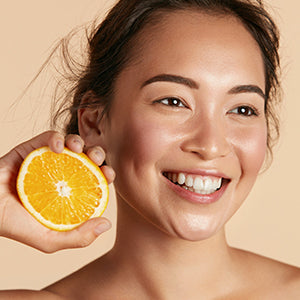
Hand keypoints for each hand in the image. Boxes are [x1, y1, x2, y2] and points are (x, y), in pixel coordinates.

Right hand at [0, 131, 114, 252]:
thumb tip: (107, 223)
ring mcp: (48, 160)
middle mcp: (62, 173)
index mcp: (71, 191)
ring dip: (80, 142)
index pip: (95, 179)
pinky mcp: (32, 148)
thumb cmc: (16, 226)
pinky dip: (56, 137)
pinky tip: (57, 146)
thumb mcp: (50, 240)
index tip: (109, 175)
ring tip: (79, 149)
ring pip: (72, 143)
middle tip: (97, 159)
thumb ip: (78, 237)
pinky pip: (49, 136)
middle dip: (98, 154)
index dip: (106, 174)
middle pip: (88, 158)